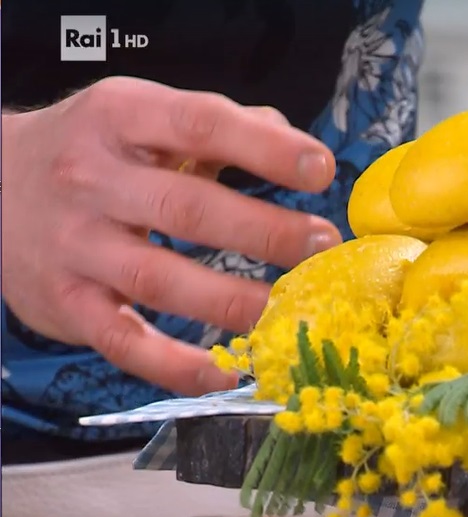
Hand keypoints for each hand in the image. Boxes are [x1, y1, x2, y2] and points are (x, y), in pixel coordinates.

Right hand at [0, 77, 341, 395]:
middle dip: (263, 231)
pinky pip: (125, 342)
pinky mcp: (67, 304)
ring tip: (288, 310)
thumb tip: (290, 138)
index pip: (200, 125)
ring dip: (233, 301)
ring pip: (160, 279)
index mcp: (120, 117)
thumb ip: (218, 126)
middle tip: (321, 246)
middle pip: (187, 209)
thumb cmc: (92, 151)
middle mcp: (92, 179)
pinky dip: (176, 364)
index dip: (264, 148)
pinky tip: (227, 371)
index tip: (321, 169)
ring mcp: (76, 245)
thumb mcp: (143, 117)